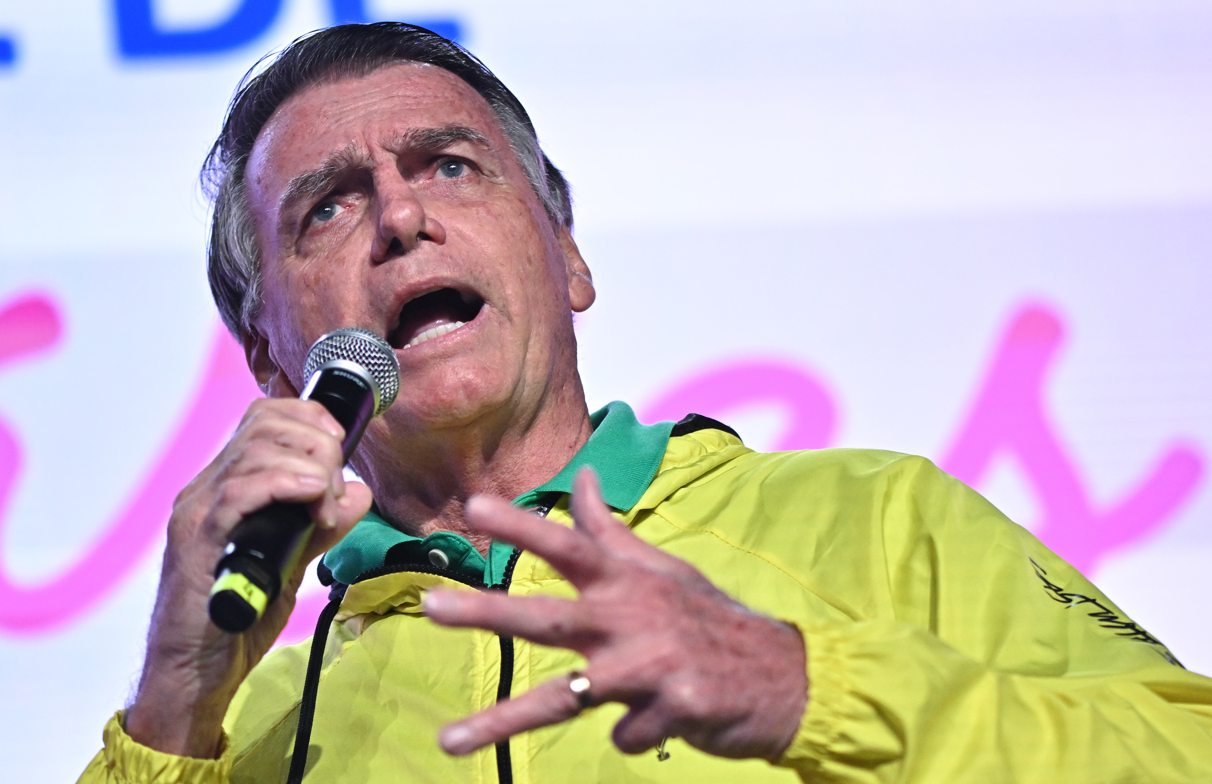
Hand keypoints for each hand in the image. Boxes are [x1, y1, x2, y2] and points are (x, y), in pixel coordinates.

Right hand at [125, 398, 372, 757]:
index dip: (307, 417)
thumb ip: (322, 525)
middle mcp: (205, 490)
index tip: (340, 441)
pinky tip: (311, 494)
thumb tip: (358, 493)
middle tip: (336, 484)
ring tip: (326, 501)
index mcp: (225, 487)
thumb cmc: (240, 619)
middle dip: (315, 442)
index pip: (262, 418)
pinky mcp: (197, 540)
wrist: (196, 673)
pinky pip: (239, 491)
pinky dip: (282, 483)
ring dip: (307, 466)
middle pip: (262, 425)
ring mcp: (197, 512)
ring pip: (254, 452)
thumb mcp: (293, 561)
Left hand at [424, 469, 807, 760]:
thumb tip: (581, 475)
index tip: (474, 505)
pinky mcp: (673, 711)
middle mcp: (632, 619)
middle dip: (488, 613)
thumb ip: (610, 530)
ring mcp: (651, 667)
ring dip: (502, 719)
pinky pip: (623, 732)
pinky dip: (630, 731)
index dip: (522, 526)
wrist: (784, 677)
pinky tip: (649, 722)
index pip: (569, 546)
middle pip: (548, 619)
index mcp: (628, 582)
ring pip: (564, 698)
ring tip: (446, 741)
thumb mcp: (663, 568)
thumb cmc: (709, 619)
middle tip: (431, 608)